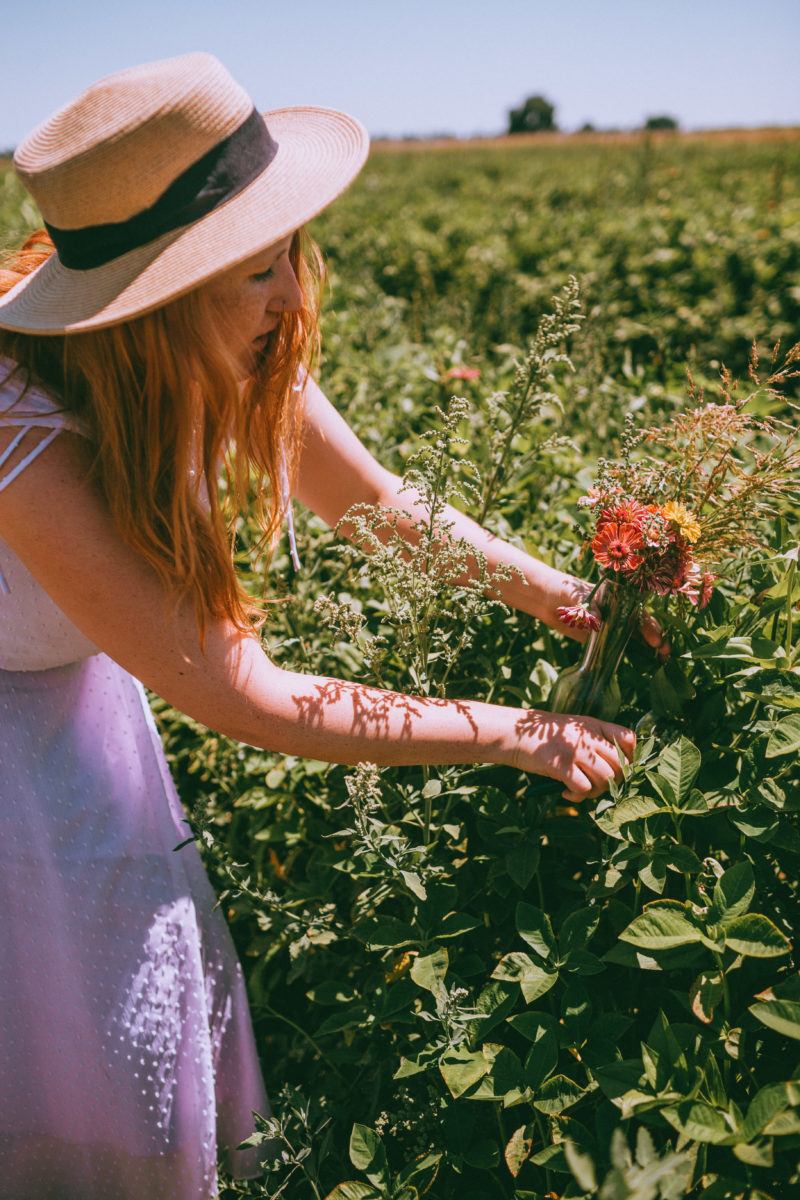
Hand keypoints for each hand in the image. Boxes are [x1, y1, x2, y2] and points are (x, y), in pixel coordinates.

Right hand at [505, 708, 636, 802]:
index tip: (620, 768)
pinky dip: (577, 797)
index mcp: (593, 726)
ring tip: (580, 789)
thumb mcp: (574, 731)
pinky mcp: (561, 765)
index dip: (631, 756)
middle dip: (615, 781)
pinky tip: (566, 793)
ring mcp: (575, 750)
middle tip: (599, 785)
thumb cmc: (546, 738)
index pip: (628, 738)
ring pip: (605, 779)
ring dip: (596, 791)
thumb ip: (596, 742)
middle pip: (621, 764)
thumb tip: (620, 771)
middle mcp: (588, 737)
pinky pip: (584, 789)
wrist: (515, 735)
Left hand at [552, 574, 669, 659]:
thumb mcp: (577, 597)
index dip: (649, 627)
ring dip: (648, 649)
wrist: (550, 600)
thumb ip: (588, 609)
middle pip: (642, 627)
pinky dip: (632, 655)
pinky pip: (620, 647)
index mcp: (618, 599)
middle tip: (665, 653)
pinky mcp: (602, 639)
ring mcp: (612, 626)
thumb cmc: (566, 591)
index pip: (638, 613)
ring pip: (635, 638)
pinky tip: (643, 665)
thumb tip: (598, 620)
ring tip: (662, 662)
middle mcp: (619, 613)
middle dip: (656, 639)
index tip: (655, 640)